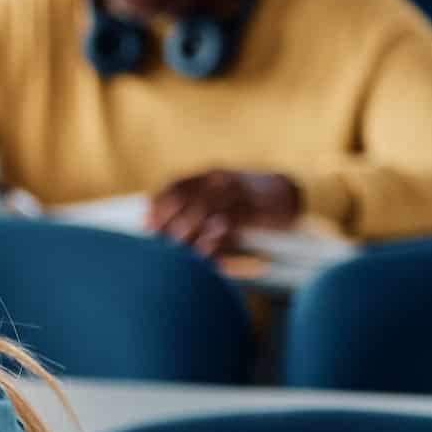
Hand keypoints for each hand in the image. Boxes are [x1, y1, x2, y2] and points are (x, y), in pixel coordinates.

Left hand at [145, 170, 299, 256]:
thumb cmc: (244, 202)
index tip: (146, 227)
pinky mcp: (252, 210)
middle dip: (168, 225)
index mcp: (207, 176)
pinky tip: (202, 255)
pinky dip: (212, 243)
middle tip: (157, 247)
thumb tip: (147, 222)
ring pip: (202, 214)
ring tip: (175, 254)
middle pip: (184, 201)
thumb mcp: (216, 197)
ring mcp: (236, 193)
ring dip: (186, 235)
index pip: (174, 188)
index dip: (157, 207)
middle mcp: (220, 180)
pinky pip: (226, 227)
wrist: (285, 195)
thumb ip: (187, 207)